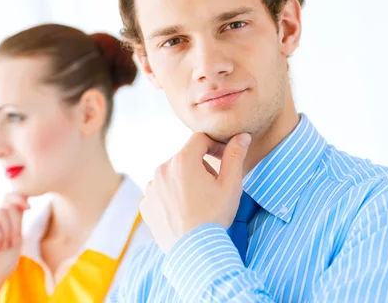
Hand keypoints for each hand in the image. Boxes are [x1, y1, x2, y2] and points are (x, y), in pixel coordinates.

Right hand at [0, 193, 28, 301]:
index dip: (19, 197)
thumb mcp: (16, 236)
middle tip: (14, 243)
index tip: (28, 208)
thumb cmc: (3, 262)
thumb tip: (23, 199)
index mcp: (0, 219)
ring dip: (8, 232)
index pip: (9, 198)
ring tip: (3, 247)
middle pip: (8, 206)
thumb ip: (17, 218)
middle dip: (16, 224)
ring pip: (1, 213)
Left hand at [140, 132, 250, 252]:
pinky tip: (183, 211)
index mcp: (182, 160)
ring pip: (171, 175)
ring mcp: (151, 188)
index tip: (224, 158)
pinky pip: (160, 192)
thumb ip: (235, 156)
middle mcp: (161, 170)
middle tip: (213, 187)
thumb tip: (242, 136)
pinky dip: (171, 196)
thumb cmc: (214, 217)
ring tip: (198, 202)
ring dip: (184, 181)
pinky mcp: (146, 204)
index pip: (200, 139)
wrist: (195, 252)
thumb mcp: (231, 185)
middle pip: (185, 158)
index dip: (214, 145)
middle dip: (200, 166)